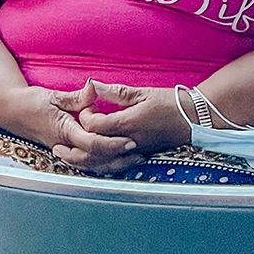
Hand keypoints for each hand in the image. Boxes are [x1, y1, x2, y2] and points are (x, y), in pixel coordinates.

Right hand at [1, 85, 138, 173]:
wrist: (12, 112)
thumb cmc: (31, 102)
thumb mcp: (54, 96)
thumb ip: (77, 97)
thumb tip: (94, 87)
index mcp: (63, 130)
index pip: (91, 143)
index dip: (112, 144)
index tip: (130, 141)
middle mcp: (65, 145)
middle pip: (95, 159)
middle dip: (118, 158)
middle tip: (139, 152)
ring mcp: (65, 151)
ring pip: (92, 165)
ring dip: (113, 163)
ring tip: (133, 158)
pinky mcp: (66, 152)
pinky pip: (86, 163)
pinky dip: (102, 164)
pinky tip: (117, 160)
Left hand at [53, 81, 191, 156]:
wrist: (195, 119)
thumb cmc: (171, 103)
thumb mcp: (142, 93)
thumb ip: (116, 92)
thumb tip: (94, 86)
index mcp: (128, 123)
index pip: (95, 125)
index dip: (85, 115)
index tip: (85, 106)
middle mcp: (129, 142)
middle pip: (94, 151)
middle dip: (74, 148)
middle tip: (59, 144)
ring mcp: (135, 152)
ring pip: (103, 164)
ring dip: (82, 162)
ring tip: (66, 158)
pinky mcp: (140, 157)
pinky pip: (115, 167)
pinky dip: (99, 167)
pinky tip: (89, 163)